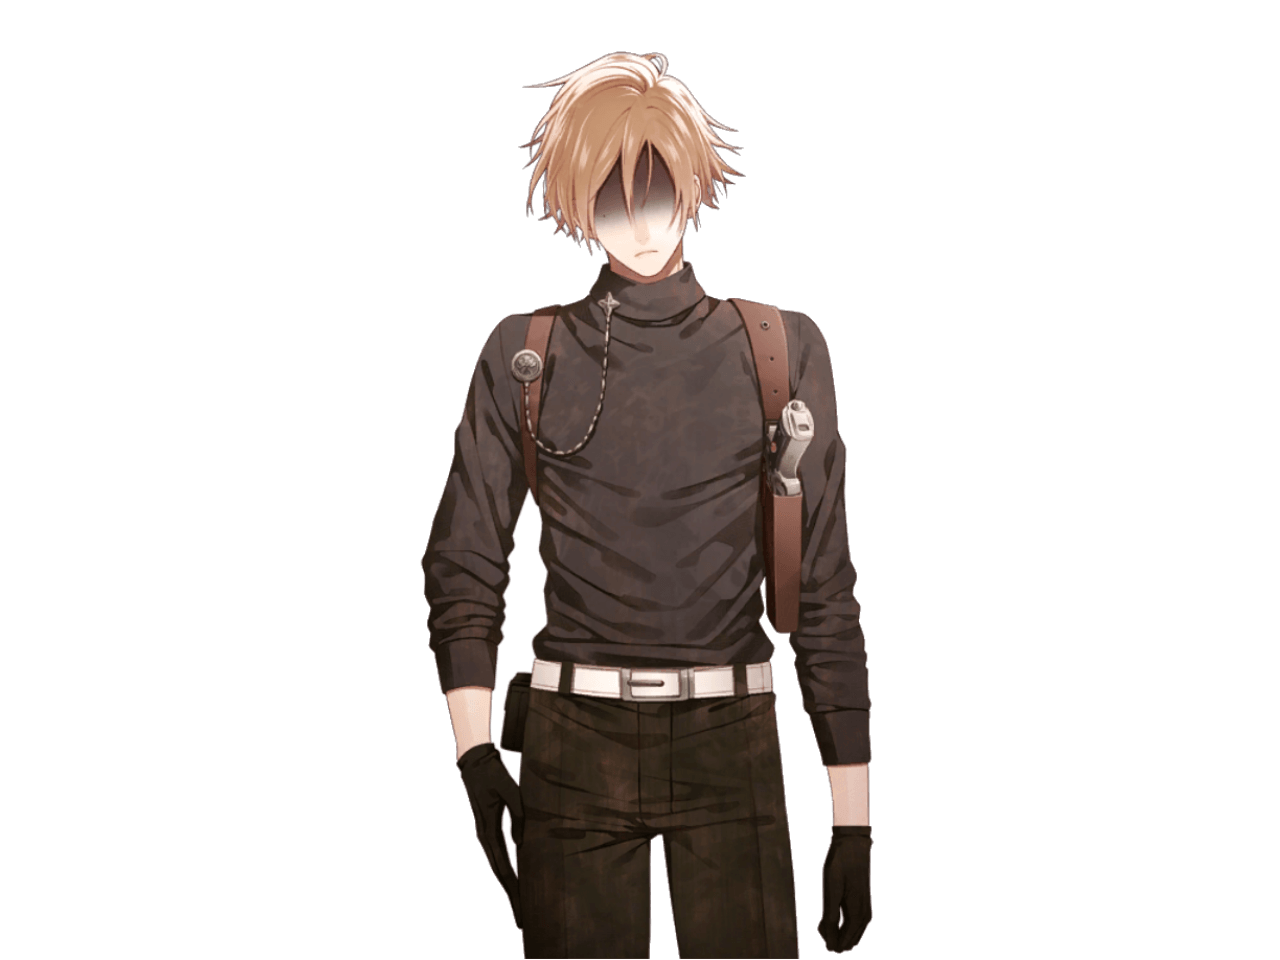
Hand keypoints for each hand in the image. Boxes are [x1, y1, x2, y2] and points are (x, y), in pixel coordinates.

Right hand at [456, 742, 524, 928]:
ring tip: (519, 904)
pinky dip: (505, 870)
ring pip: (497, 867)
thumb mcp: (510, 791)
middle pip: (499, 873)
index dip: (513, 889)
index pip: (503, 867)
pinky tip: (513, 879)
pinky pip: (497, 856)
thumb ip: (519, 815)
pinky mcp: (487, 830)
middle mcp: (484, 838)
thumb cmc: (492, 774)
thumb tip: (522, 843)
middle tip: (522, 919)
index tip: (521, 907)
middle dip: (511, 896)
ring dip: (508, 886)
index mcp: (488, 831)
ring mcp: (484, 835)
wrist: (475, 762)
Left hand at [818, 826, 871, 951]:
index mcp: (858, 915)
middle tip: (819, 926)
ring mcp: (865, 910)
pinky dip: (842, 925)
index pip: (844, 942)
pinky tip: (831, 916)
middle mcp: (865, 916)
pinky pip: (854, 924)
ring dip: (837, 932)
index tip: (818, 929)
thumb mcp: (832, 891)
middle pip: (849, 941)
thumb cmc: (841, 866)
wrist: (853, 846)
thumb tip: (830, 940)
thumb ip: (830, 916)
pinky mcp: (863, 903)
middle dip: (833, 939)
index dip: (830, 942)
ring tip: (822, 922)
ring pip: (852, 933)